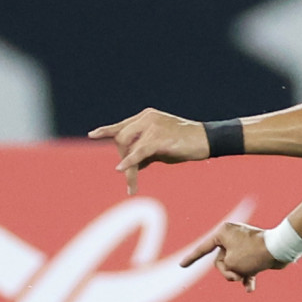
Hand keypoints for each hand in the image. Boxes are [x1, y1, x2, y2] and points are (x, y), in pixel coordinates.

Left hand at [88, 108, 208, 194]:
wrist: (207, 140)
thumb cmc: (186, 144)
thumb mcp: (161, 147)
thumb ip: (145, 152)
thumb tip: (133, 164)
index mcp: (147, 117)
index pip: (122, 125)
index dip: (107, 130)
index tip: (93, 135)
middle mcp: (147, 118)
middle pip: (122, 137)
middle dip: (122, 156)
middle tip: (131, 174)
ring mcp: (152, 127)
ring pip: (129, 147)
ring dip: (128, 166)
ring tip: (131, 183)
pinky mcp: (159, 138)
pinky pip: (139, 152)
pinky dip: (129, 161)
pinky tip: (121, 169)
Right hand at [179, 221, 279, 292]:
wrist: (279, 249)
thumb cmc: (252, 254)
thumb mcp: (230, 264)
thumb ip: (224, 267)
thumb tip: (235, 269)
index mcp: (222, 233)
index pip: (203, 248)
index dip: (191, 258)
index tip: (182, 266)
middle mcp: (232, 236)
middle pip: (220, 260)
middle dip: (227, 271)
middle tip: (237, 275)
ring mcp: (244, 244)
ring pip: (233, 265)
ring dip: (238, 274)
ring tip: (246, 278)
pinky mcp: (254, 252)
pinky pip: (246, 266)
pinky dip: (248, 276)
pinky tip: (250, 288)